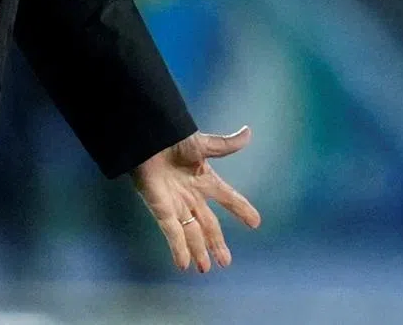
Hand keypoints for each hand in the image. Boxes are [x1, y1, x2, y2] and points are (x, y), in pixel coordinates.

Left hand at [131, 127, 260, 272]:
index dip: (241, 209)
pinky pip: (172, 232)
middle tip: (226, 262)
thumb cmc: (173, 139)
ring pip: (191, 232)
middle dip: (216, 243)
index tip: (255, 222)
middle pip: (207, 223)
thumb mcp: (202, 144)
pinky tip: (184, 264)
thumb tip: (248, 132)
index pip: (227, 197)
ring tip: (205, 269)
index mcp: (203, 178)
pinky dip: (178, 248)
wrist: (147, 139)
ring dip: (198, 251)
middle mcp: (191, 194)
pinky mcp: (160, 209)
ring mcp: (175, 203)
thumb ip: (225, 145)